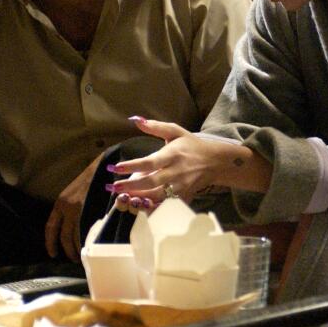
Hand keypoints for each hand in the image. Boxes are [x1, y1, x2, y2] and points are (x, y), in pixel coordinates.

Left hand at [46, 155, 100, 260]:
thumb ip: (72, 210)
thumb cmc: (92, 181)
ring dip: (78, 248)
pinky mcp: (92, 210)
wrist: (104, 167)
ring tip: (83, 255)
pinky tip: (91, 245)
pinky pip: (87, 231)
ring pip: (76, 236)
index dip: (50, 242)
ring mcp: (79, 209)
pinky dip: (88, 241)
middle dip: (67, 250)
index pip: (50, 227)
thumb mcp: (76, 195)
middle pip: (63, 236)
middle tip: (73, 259)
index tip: (52, 254)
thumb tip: (74, 229)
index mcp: (61, 203)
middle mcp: (66, 207)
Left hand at [107, 117, 222, 201]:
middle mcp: (177, 172)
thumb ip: (155, 126)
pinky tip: (137, 205)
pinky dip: (151, 207)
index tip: (115, 167)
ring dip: (138, 198)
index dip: (132, 166)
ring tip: (121, 197)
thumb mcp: (175, 131)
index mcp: (173, 155)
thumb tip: (135, 119)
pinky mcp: (183, 197)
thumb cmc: (191, 145)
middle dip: (130, 186)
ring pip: (157, 197)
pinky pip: (165, 205)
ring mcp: (181, 187)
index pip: (150, 162)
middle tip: (112, 187)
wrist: (215, 162)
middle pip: (151, 182)